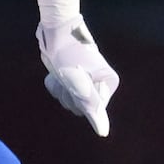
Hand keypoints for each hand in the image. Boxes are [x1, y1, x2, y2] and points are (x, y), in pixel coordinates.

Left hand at [36, 16, 118, 135]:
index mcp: (108, 83)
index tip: (74, 82)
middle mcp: (100, 84)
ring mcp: (86, 81)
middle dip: (67, 94)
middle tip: (64, 76)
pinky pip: (61, 93)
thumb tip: (103, 132)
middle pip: (80, 107)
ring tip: (59, 73)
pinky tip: (55, 74)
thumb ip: (91, 106)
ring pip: (69, 101)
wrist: (56, 31)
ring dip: (59, 89)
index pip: (92, 109)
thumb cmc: (68, 53)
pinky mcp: (72, 79)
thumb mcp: (78, 81)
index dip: (78, 98)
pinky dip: (55, 85)